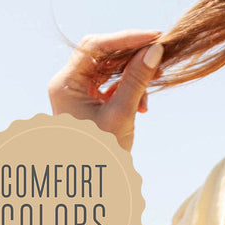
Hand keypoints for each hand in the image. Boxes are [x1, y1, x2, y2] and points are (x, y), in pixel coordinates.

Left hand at [48, 29, 163, 151]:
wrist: (95, 186)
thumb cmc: (103, 156)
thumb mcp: (122, 115)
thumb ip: (136, 82)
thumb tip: (154, 52)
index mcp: (66, 83)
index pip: (95, 46)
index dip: (126, 39)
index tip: (154, 38)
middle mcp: (68, 83)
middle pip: (102, 54)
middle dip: (131, 55)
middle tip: (158, 55)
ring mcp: (79, 93)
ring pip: (109, 70)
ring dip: (133, 76)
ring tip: (151, 91)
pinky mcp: (90, 103)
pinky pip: (111, 85)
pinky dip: (130, 89)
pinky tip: (142, 105)